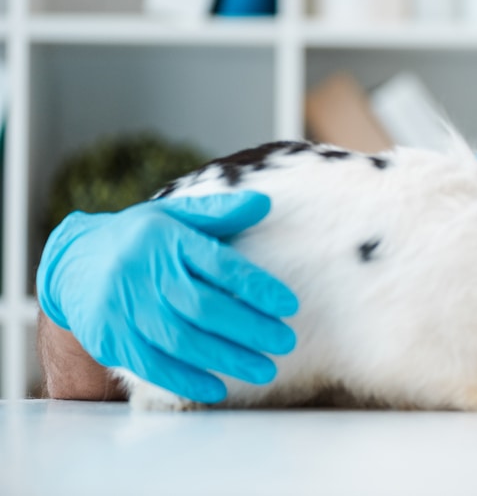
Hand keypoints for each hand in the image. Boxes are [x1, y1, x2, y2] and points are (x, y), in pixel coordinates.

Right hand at [36, 191, 298, 403]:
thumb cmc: (141, 240)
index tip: (289, 305)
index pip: (219, 264)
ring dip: (227, 359)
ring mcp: (122, 307)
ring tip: (265, 369)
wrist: (73, 264)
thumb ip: (220, 213)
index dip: (257, 287)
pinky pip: (151, 365)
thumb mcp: (175, 216)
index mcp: (165, 238)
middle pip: (203, 307)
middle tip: (286, 342)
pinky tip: (218, 388)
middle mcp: (142, 271)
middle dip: (250, 328)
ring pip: (181, 340)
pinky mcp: (109, 338)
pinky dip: (186, 380)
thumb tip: (264, 203)